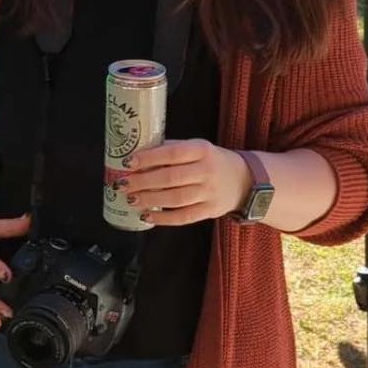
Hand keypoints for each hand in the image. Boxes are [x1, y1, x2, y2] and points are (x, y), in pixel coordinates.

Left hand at [118, 139, 251, 225]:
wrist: (244, 180)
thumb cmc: (211, 161)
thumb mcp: (197, 148)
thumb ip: (172, 150)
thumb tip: (138, 155)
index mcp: (202, 150)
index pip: (172, 153)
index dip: (148, 158)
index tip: (127, 162)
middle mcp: (207, 171)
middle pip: (170, 178)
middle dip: (143, 182)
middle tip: (122, 184)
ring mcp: (209, 193)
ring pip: (175, 199)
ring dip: (149, 200)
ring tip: (131, 199)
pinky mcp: (210, 211)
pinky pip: (183, 217)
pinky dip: (163, 219)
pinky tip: (147, 216)